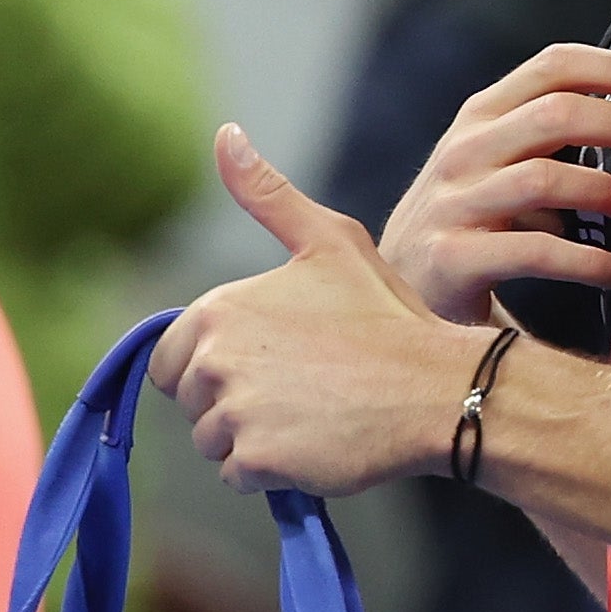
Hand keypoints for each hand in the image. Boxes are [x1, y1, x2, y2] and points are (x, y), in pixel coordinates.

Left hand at [156, 129, 493, 497]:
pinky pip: (241, 477)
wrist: (438, 388)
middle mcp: (213, 360)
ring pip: (216, 442)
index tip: (273, 361)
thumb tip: (224, 134)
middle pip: (192, 402)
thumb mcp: (329, 241)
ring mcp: (232, 412)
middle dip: (235, 402)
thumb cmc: (387, 316)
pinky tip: (317, 441)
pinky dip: (272, 471)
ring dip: (254, 438)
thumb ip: (267, 194)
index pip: (171, 359)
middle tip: (302, 388)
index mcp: (218, 309)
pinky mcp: (256, 459)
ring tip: (314, 412)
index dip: (216, 364)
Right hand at [376, 45, 610, 327]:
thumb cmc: (470, 222)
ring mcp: (454, 203)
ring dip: (602, 191)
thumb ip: (549, 138)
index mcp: (481, 116)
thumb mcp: (497, 163)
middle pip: (557, 113)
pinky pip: (535, 252)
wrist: (400, 292)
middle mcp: (463, 150)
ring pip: (544, 177)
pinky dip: (588, 263)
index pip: (553, 65)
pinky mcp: (452, 258)